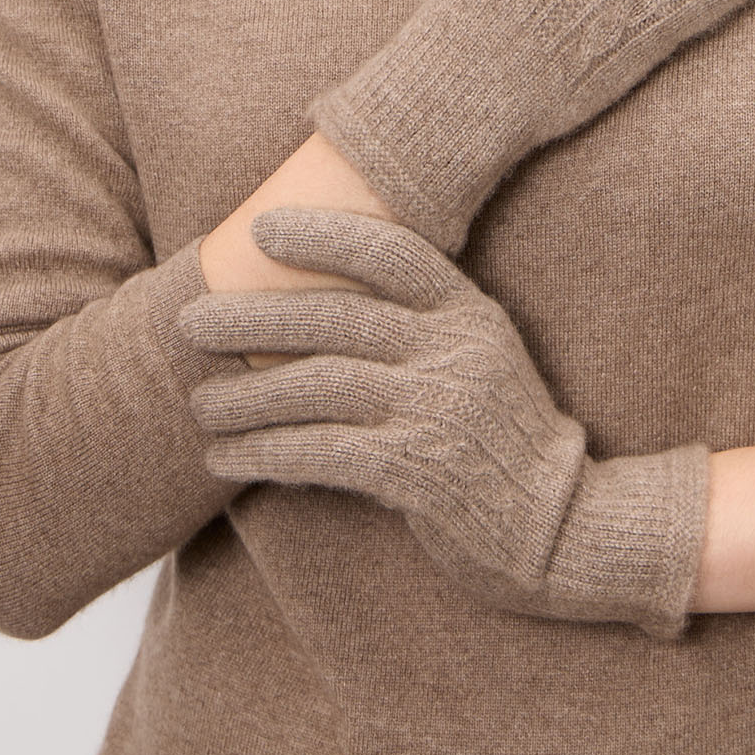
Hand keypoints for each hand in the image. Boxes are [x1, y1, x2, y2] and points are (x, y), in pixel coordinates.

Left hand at [178, 206, 711, 640]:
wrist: (563, 525)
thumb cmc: (499, 435)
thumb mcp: (478, 358)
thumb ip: (418, 328)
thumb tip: (312, 301)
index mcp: (470, 312)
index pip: (393, 252)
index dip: (324, 236)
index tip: (259, 229)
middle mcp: (456, 351)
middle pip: (338, 318)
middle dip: (255, 316)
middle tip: (191, 319)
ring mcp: (440, 410)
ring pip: (321, 387)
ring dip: (247, 394)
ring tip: (199, 401)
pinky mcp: (421, 472)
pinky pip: (324, 453)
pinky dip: (266, 451)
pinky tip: (225, 457)